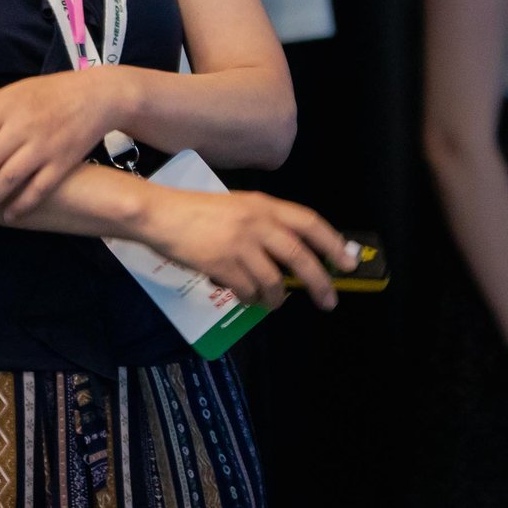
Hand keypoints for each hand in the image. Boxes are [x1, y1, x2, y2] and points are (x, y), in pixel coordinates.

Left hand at [0, 71, 117, 218]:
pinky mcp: (63, 162)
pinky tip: (9, 216)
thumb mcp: (11, 92)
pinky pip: (38, 189)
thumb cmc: (47, 93)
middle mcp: (21, 127)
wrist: (95, 96)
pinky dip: (22, 205)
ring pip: (9, 179)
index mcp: (4, 108)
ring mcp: (43, 146)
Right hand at [138, 187, 352, 310]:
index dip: (332, 243)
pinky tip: (244, 296)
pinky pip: (248, 291)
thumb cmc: (194, 210)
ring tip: (273, 303)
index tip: (348, 263)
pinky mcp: (222, 265)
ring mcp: (240, 245)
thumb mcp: (235, 206)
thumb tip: (291, 255)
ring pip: (274, 282)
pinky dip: (250, 299)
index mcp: (262, 205)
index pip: (308, 222)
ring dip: (277, 299)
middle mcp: (256, 223)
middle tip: (329, 301)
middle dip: (319, 283)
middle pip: (300, 257)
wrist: (159, 214)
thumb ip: (262, 224)